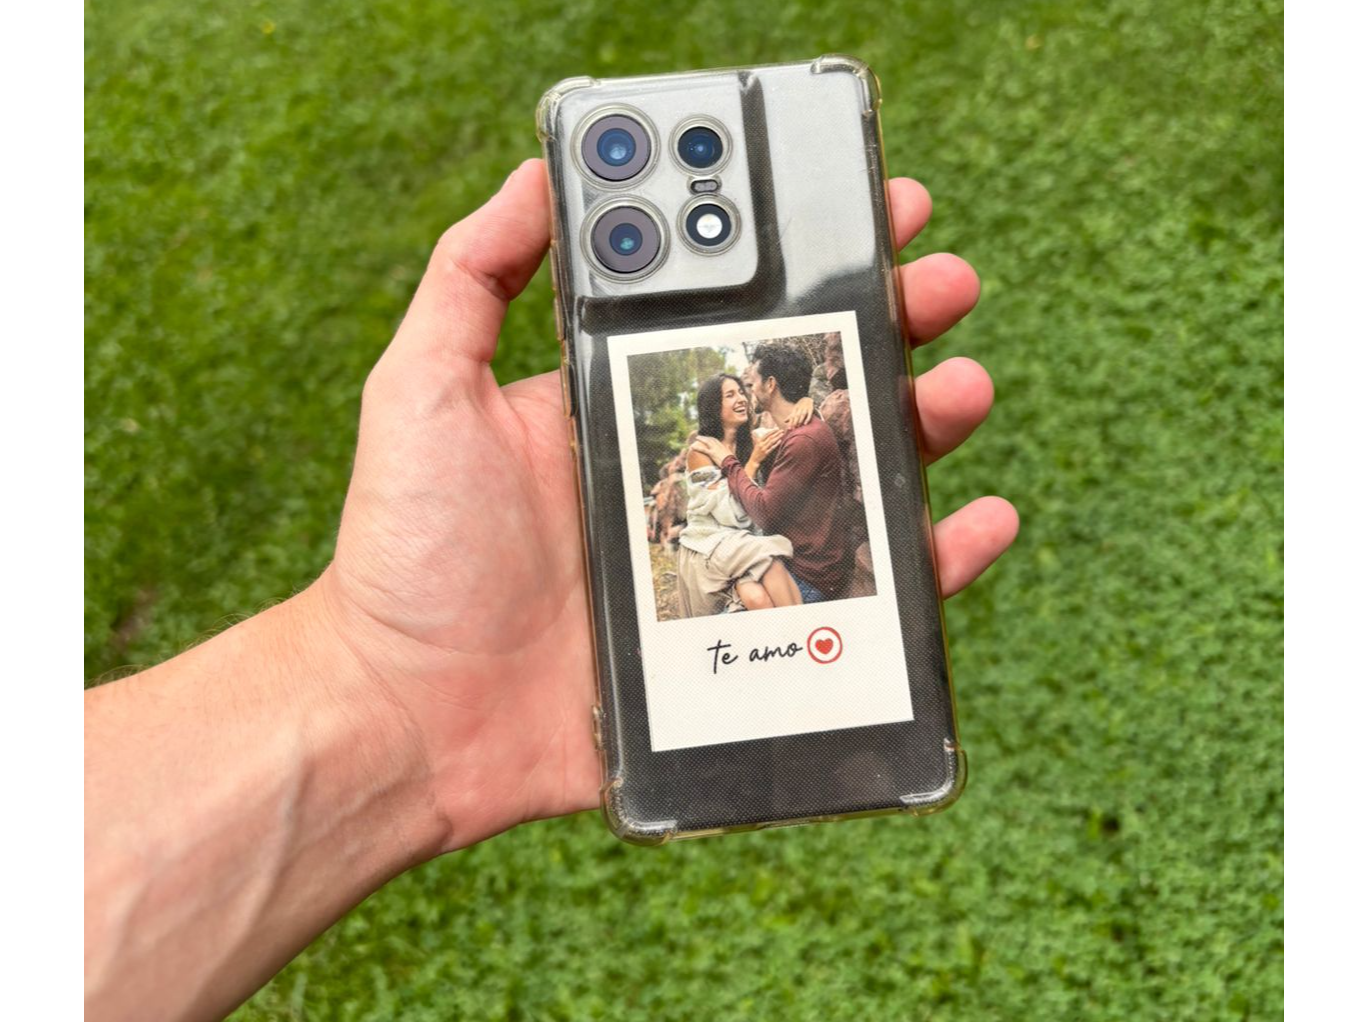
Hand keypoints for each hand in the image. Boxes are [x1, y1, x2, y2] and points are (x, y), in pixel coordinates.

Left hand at [310, 159, 1017, 852]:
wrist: (413, 716)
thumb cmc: (411, 552)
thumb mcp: (426, 388)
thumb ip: (471, 277)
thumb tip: (537, 173)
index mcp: (632, 410)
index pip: (741, 325)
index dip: (808, 265)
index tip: (869, 207)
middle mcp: (695, 476)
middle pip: (818, 392)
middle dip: (892, 327)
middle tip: (944, 282)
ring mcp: (732, 558)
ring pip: (857, 483)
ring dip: (925, 426)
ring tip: (963, 386)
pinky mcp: (752, 641)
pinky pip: (865, 599)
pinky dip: (936, 565)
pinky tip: (981, 524)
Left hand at [689, 435, 731, 464]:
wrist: (731, 464)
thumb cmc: (732, 460)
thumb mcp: (731, 452)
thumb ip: (729, 448)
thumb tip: (729, 445)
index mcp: (723, 445)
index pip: (715, 440)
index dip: (710, 438)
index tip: (707, 437)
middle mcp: (718, 446)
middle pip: (710, 439)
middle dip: (705, 437)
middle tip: (699, 436)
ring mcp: (715, 449)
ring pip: (706, 442)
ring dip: (701, 439)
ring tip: (696, 438)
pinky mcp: (712, 453)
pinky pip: (703, 449)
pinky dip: (697, 448)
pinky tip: (692, 447)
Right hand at [749, 427, 785, 466]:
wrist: (754, 460)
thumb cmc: (756, 452)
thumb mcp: (757, 444)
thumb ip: (761, 440)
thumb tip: (766, 435)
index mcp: (759, 441)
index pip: (766, 434)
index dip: (772, 431)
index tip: (777, 428)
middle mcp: (761, 444)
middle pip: (770, 437)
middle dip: (776, 433)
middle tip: (781, 430)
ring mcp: (764, 448)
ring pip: (772, 441)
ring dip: (777, 437)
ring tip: (782, 434)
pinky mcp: (766, 453)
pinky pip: (772, 447)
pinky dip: (776, 444)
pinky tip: (780, 441)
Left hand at [785, 396, 814, 426]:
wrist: (808, 398)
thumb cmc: (800, 406)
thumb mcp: (795, 410)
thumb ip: (790, 416)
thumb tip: (784, 421)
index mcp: (795, 409)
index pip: (792, 416)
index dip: (790, 422)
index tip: (789, 428)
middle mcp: (800, 408)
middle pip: (796, 416)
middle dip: (794, 422)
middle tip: (793, 428)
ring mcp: (805, 408)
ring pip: (802, 415)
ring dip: (800, 421)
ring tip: (798, 426)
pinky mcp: (811, 408)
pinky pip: (809, 414)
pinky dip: (807, 419)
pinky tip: (805, 424)